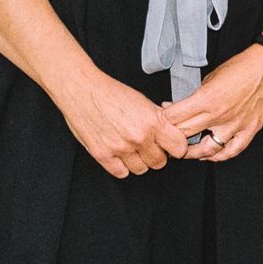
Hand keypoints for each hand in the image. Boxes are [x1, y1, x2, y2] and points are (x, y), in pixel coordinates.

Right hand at [59, 66, 184, 179]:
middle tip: (148, 146)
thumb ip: (159, 118)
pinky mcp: (103, 155)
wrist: (83, 90)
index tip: (170, 145)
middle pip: (159, 162)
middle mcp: (139, 138)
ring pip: (141, 169)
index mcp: (153, 122)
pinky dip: (122, 167)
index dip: (175, 147)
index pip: (179, 148)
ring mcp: (121, 148)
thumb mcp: (143, 101)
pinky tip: (120, 155)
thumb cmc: (111, 92)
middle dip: (156, 155)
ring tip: (132, 149)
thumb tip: (171, 130)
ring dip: (139, 161)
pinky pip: (121, 173)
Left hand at [162, 43, 262, 164]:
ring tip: (184, 151)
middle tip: (165, 137)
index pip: (175, 117)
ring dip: (192, 152)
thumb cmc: (242, 67)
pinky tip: (210, 155)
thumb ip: (194, 95)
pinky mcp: (250, 129)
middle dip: (172, 137)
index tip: (157, 121)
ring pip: (207, 149)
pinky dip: (219, 156)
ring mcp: (235, 125)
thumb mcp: (211, 77)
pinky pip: (232, 150)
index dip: (162, 121)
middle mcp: (219, 115)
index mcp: (207, 99)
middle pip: (186, 134)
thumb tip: (176, 107)